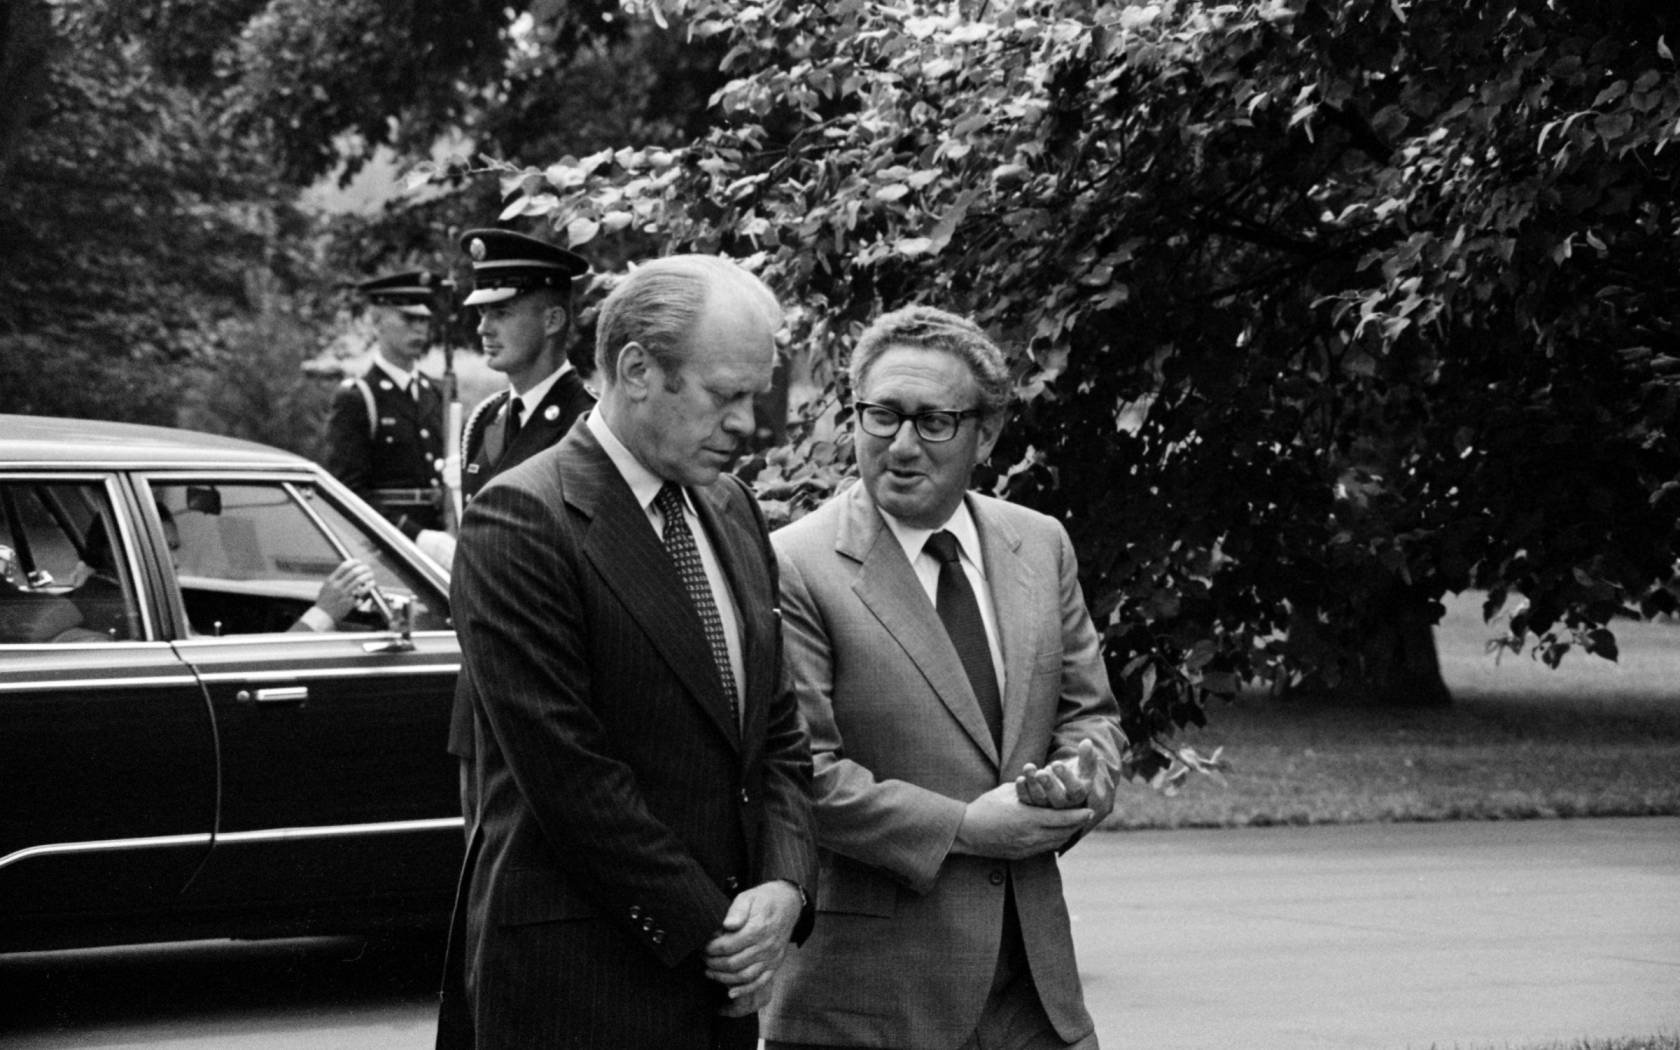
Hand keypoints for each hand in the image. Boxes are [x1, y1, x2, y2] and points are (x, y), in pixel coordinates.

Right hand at [313, 559, 375, 622]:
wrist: (322, 616)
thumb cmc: (325, 601)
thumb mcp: (326, 587)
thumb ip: (336, 578)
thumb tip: (349, 568)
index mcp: (331, 581)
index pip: (344, 566)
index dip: (354, 562)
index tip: (360, 562)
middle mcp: (337, 586)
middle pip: (354, 572)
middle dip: (364, 568)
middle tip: (368, 568)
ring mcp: (343, 595)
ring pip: (360, 581)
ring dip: (368, 577)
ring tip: (371, 576)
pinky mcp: (349, 603)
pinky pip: (362, 593)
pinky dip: (368, 588)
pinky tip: (370, 586)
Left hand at [704, 880, 802, 1011]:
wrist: (789, 903)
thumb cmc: (764, 899)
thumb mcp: (749, 897)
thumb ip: (737, 911)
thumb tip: (727, 925)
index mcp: (757, 929)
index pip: (727, 946)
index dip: (711, 949)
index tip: (701, 946)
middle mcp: (766, 946)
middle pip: (733, 963)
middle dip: (713, 963)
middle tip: (702, 958)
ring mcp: (772, 957)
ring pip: (744, 976)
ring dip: (724, 978)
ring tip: (709, 972)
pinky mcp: (775, 964)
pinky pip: (760, 982)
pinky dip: (745, 990)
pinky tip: (730, 992)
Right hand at [951, 782, 1090, 859]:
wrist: (966, 832)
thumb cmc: (985, 807)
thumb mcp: (1008, 792)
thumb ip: (1028, 789)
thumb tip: (1041, 783)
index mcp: (1029, 818)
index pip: (1062, 818)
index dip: (1078, 815)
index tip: (1089, 810)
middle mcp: (1031, 836)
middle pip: (1064, 833)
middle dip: (1076, 825)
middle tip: (1086, 816)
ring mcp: (1027, 848)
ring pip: (1056, 843)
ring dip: (1067, 834)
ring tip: (1074, 825)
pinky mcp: (1021, 855)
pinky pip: (1045, 849)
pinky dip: (1055, 841)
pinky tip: (1057, 834)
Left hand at [1016, 739, 1117, 825]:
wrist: (1065, 784)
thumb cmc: (1078, 773)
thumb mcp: (1085, 764)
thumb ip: (1087, 755)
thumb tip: (1087, 742)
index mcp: (1079, 795)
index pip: (1075, 790)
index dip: (1066, 778)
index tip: (1057, 764)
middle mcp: (1064, 804)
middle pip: (1057, 799)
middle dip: (1048, 785)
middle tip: (1040, 773)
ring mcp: (1048, 806)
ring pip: (1040, 800)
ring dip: (1032, 784)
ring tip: (1028, 767)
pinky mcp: (1034, 804)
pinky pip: (1027, 801)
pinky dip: (1022, 791)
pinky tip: (1020, 778)